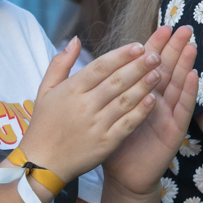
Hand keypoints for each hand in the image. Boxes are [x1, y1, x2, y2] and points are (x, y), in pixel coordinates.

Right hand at [16, 37, 165, 186]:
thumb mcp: (45, 89)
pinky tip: (153, 100)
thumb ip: (60, 63)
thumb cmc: (44, 124)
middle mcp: (85, 106)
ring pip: (125, 101)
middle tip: (156, 55)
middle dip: (138, 67)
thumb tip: (76, 39)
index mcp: (71, 90)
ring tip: (159, 73)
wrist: (43, 163)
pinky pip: (127, 125)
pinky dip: (141, 112)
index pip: (100, 67)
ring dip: (144, 86)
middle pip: (116, 81)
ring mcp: (96, 125)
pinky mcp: (106, 144)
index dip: (121, 55)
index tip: (139, 45)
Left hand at [102, 25, 198, 196]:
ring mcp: (167, 114)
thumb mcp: (106, 110)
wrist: (123, 176)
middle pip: (168, 69)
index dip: (156, 46)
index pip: (149, 65)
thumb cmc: (113, 141)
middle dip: (176, 48)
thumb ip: (104, 87)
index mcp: (140, 93)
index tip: (163, 26)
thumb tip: (97, 65)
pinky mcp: (174, 130)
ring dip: (185, 65)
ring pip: (178, 85)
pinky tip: (193, 76)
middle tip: (185, 28)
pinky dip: (189, 93)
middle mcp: (158, 100)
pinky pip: (182, 109)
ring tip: (191, 46)